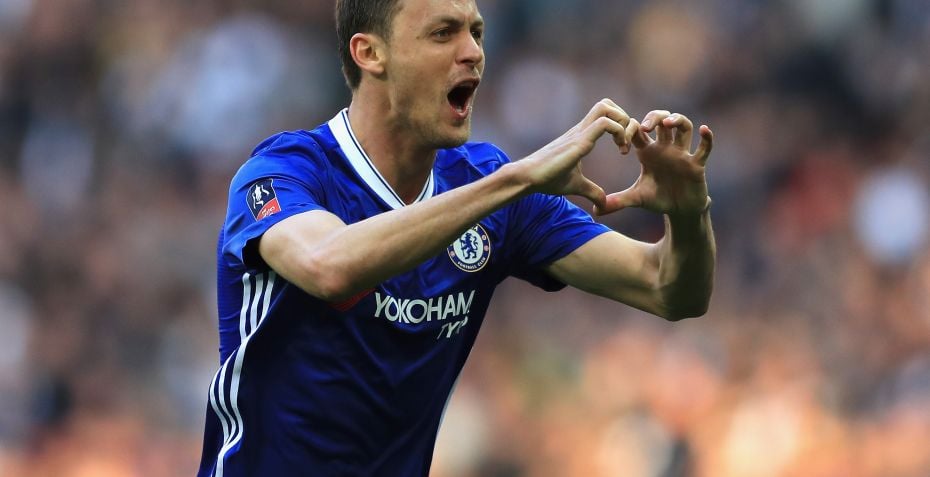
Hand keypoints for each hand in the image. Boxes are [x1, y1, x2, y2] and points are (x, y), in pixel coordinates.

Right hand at [519, 99, 639, 209]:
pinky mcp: (579, 141)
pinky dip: (618, 132)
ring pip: (606, 107)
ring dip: (622, 123)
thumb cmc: (547, 179)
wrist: (527, 178)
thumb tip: (603, 204)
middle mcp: (581, 129)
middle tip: (625, 142)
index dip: (620, 125)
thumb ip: (592, 191)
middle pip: (606, 103)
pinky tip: (619, 151)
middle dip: (623, 118)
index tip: (623, 148)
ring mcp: (580, 133)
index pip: (604, 114)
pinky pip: (604, 124)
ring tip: (623, 146)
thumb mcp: (576, 185)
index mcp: (581, 136)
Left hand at [594, 110, 712, 216]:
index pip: (638, 129)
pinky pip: (705, 148)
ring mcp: (682, 154)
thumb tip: (595, 211)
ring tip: (669, 122)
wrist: (679, 211)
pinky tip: (704, 129)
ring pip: (683, 126)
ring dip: (677, 120)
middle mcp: (665, 147)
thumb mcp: (636, 199)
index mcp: (648, 151)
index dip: (630, 131)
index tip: (622, 148)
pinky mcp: (697, 164)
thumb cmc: (658, 199)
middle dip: (654, 117)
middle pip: (661, 119)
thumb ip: (617, 201)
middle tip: (646, 126)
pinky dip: (707, 138)